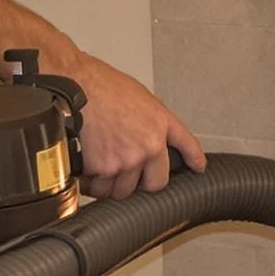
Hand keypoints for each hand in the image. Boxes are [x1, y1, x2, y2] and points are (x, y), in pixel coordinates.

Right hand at [70, 56, 205, 199]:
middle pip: (155, 184)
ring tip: (100, 167)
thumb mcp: (140, 98)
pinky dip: (90, 183)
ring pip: (122, 190)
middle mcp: (149, 146)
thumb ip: (150, 121)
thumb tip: (147, 135)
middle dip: (142, 182)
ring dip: (112, 184)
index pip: (187, 147)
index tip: (197, 167)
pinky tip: (86, 170)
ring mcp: (127, 160)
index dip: (194, 160)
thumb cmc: (102, 86)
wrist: (77, 85)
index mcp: (161, 125)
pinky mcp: (103, 168)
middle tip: (128, 173)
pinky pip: (97, 187)